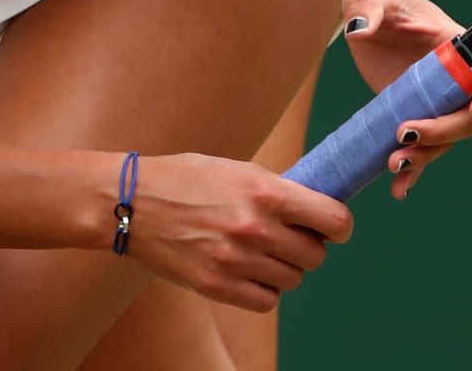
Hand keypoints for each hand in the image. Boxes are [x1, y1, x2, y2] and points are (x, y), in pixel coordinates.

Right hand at [122, 152, 353, 311]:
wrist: (131, 202)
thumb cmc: (187, 179)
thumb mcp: (238, 170)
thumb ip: (278, 190)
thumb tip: (319, 208)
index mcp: (265, 192)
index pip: (333, 220)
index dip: (340, 227)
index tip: (335, 228)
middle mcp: (254, 227)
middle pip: (315, 255)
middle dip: (309, 247)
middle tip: (290, 238)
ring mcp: (234, 260)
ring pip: (292, 279)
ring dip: (285, 269)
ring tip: (262, 253)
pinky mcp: (215, 286)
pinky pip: (266, 301)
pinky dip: (265, 290)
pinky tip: (250, 273)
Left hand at [340, 0, 471, 199]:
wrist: (370, 10)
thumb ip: (366, 10)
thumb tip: (359, 30)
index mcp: (459, 47)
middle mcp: (456, 78)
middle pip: (471, 117)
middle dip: (444, 132)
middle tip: (404, 132)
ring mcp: (437, 100)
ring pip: (450, 139)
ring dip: (427, 156)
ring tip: (394, 163)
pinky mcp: (416, 113)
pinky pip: (424, 148)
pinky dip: (414, 172)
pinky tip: (398, 188)